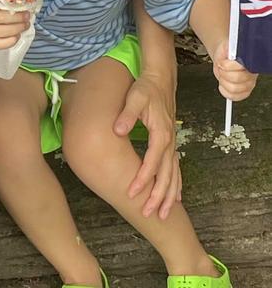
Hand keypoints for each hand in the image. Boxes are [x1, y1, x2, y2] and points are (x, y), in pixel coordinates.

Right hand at [0, 0, 29, 48]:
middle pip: (1, 17)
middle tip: (27, 15)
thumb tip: (23, 3)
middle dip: (18, 17)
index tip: (15, 1)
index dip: (0, 1)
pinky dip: (14, 39)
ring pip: (4, 31)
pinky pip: (4, 43)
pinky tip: (18, 34)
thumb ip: (2, 1)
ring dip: (19, 28)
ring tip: (26, 24)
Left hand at [113, 70, 179, 219]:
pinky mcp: (170, 142)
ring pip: (173, 174)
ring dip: (169, 194)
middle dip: (157, 195)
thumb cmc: (146, 88)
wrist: (160, 78)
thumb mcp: (134, 98)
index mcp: (161, 133)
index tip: (133, 193)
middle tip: (148, 213)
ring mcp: (172, 143)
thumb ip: (126, 115)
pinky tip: (174, 195)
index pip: (151, 163)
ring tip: (163, 213)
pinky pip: (175, 168)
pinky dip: (176, 183)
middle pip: (166, 174)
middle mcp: (169, 141)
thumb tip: (118, 130)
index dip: (142, 179)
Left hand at [213, 39, 257, 100]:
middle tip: (221, 69)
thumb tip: (230, 54)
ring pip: (234, 89)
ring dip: (223, 82)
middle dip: (223, 73)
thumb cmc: (226, 53)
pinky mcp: (245, 92)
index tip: (221, 62)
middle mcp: (252, 73)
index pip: (240, 67)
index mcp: (249, 61)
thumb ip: (228, 49)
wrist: (224, 57)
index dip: (227, 66)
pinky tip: (223, 84)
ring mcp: (249, 84)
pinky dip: (225, 92)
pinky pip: (235, 97)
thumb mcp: (225, 47)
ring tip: (222, 76)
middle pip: (237, 79)